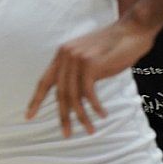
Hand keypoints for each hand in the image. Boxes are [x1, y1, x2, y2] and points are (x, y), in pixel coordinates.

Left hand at [26, 18, 154, 135]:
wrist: (134, 29)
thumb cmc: (115, 47)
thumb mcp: (90, 60)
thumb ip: (78, 75)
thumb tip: (75, 98)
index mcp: (61, 55)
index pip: (44, 81)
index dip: (36, 100)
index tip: (28, 116)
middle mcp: (65, 56)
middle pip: (60, 94)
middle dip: (63, 116)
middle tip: (67, 134)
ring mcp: (76, 59)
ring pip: (74, 96)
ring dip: (82, 116)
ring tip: (89, 130)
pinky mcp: (90, 63)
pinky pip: (89, 92)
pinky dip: (95, 106)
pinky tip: (102, 115)